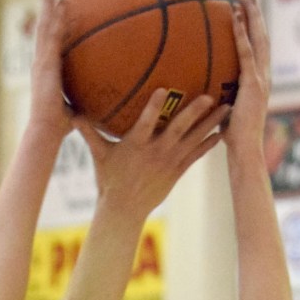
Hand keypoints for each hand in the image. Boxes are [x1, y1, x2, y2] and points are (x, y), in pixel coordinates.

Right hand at [28, 0, 73, 140]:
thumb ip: (85, 100)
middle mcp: (41, 63)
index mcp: (46, 72)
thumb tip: (102, 104)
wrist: (46, 130)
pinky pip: (51, 36)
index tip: (60, 9)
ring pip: (44, 26)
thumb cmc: (60, 127)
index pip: (49, 43)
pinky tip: (60, 3)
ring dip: (47, 4)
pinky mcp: (45, 65)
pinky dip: (54, 18)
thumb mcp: (75, 108)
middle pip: (43, 28)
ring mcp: (41, 63)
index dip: (53, 25)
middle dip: (47, 7)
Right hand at [77, 88, 228, 218]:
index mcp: (136, 146)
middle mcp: (156, 153)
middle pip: (177, 130)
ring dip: (210, 123)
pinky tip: (222, 132)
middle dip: (193, 113)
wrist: (124, 210)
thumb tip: (72, 113)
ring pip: (193, 140)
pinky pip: (196, 156)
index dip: (153, 108)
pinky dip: (208, 144)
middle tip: (209, 95)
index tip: (163, 90)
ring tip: (226, 106)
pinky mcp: (177, 172)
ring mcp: (169, 162)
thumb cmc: (109, 180)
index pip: (144, 124)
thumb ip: (90, 133)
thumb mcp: (99, 156)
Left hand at [223, 0, 270, 152]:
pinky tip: (234, 18)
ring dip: (252, 18)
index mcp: (258, 83)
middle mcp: (263, 78)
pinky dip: (241, 34)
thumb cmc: (230, 138)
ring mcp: (261, 80)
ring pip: (258, 41)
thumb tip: (197, 92)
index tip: (246, 15)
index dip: (253, 32)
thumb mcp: (223, 112)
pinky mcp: (254, 84)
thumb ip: (216, 98)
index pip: (258, 52)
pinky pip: (246, 53)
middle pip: (262, 40)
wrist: (244, 150)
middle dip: (256, 18)